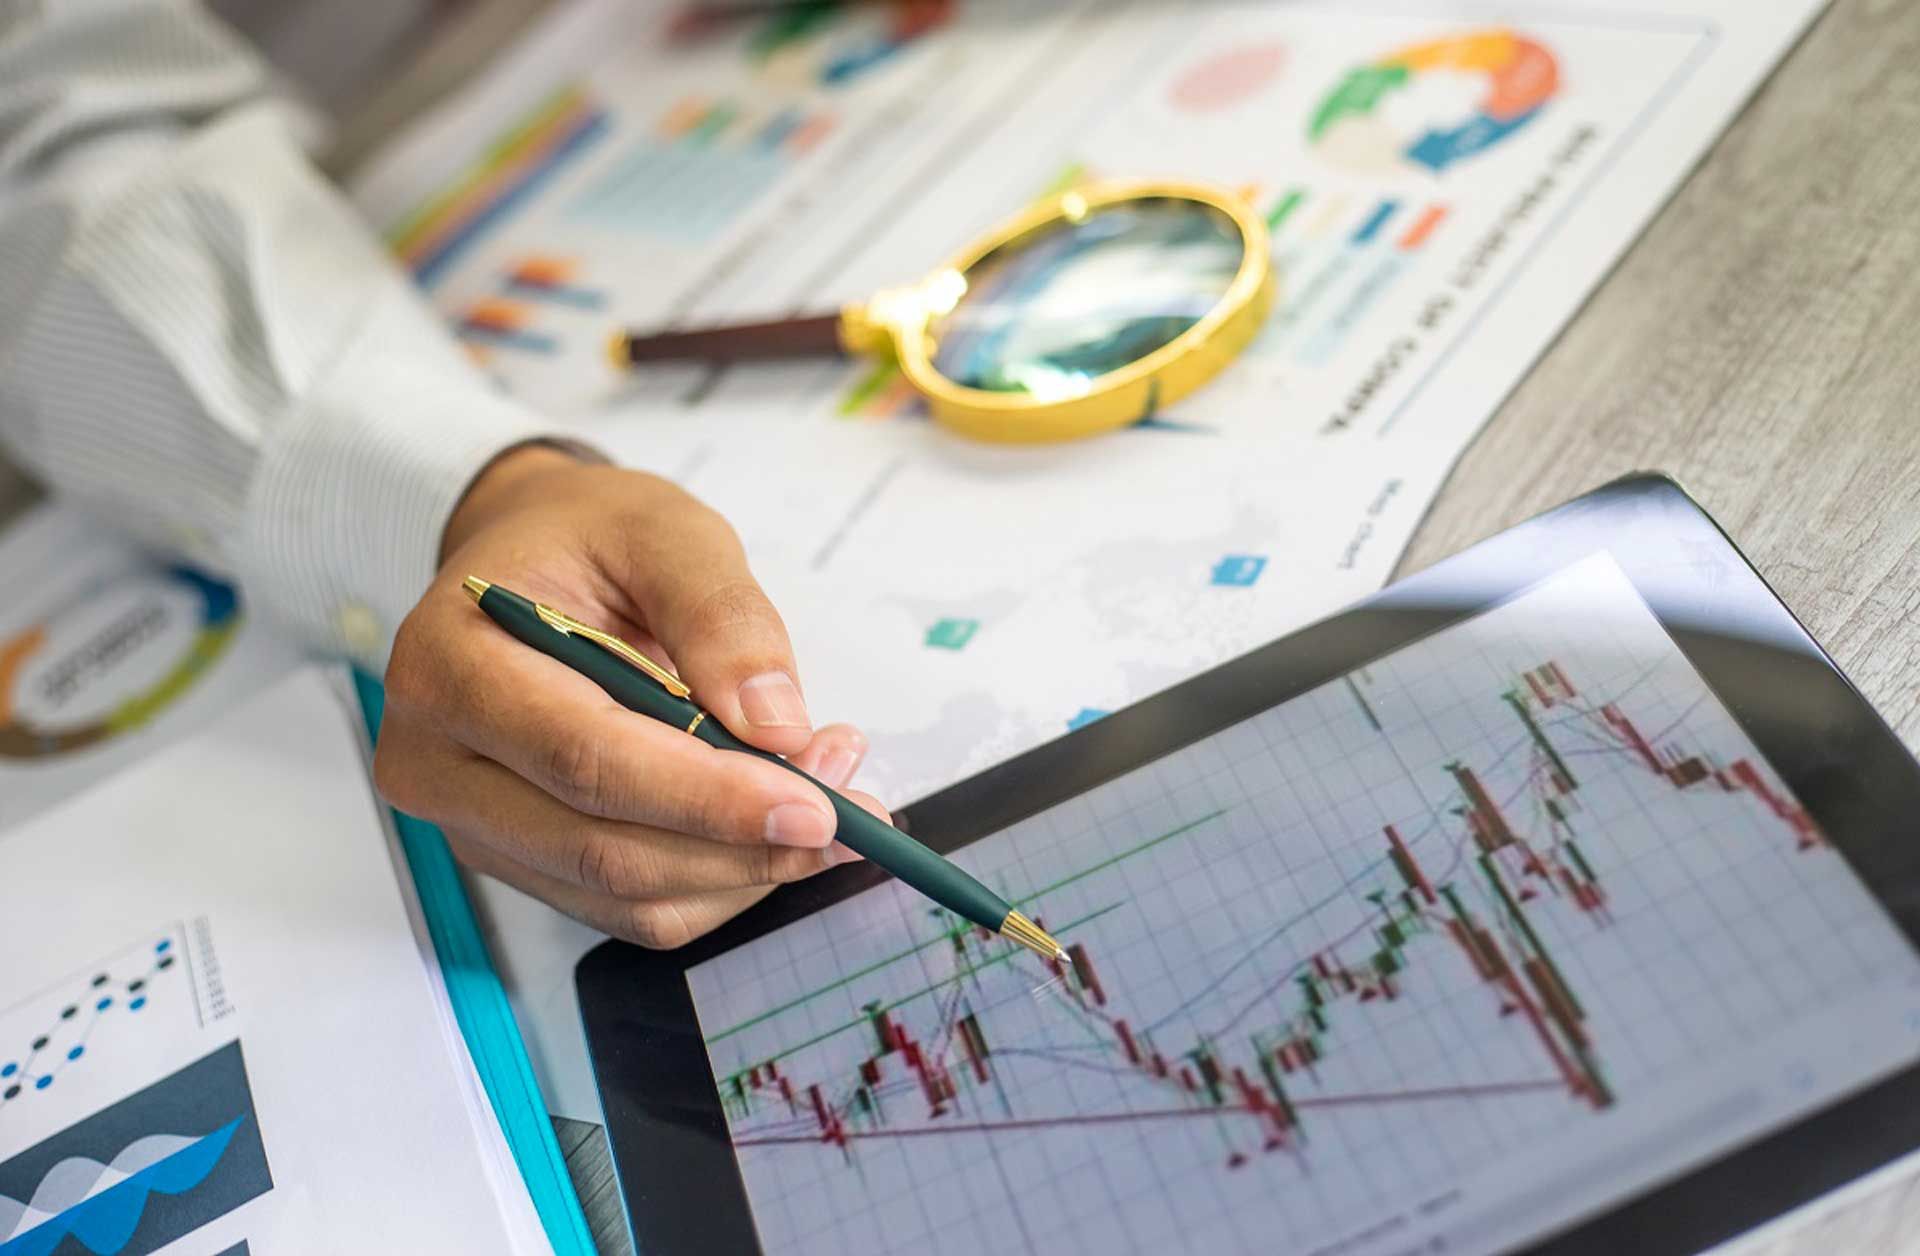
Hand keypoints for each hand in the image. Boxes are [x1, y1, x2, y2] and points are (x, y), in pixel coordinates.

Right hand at [373, 445, 884, 947]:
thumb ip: (722, 617)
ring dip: (744, 868)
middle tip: (849, 805)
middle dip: (742, 841)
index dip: (706, 796)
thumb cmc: (590, 539)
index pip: (583, 758)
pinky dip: (721, 882)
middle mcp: (437, 762)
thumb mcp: (665, 531)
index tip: (815, 804)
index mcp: (449, 664)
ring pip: (625, 897)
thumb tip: (775, 726)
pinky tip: (775, 822)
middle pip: (603, 848)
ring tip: (829, 794)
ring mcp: (472, 825)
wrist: (533, 562)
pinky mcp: (521, 859)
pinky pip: (632, 909)